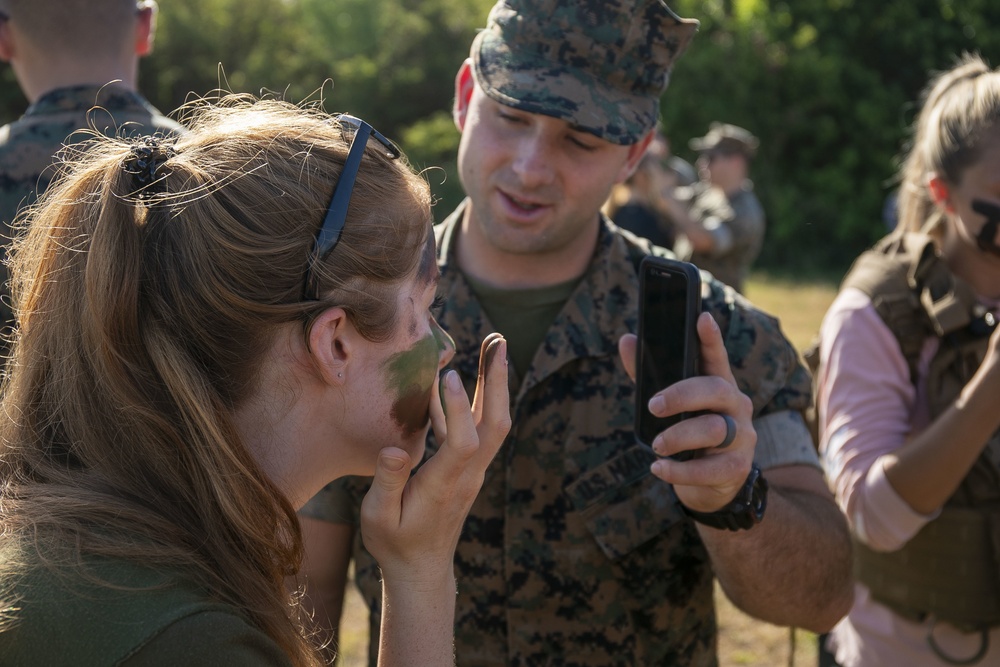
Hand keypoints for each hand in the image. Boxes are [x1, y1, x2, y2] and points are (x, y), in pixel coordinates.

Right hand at [359, 333, 509, 589]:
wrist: (422, 569)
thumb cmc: (395, 543)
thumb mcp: (378, 518)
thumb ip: (387, 483)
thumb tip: (395, 449)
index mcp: (443, 486)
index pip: (462, 443)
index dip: (457, 409)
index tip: (448, 376)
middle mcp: (467, 474)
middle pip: (495, 424)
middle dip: (498, 382)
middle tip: (500, 343)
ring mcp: (472, 471)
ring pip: (492, 423)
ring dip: (494, 385)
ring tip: (494, 346)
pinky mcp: (468, 468)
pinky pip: (477, 429)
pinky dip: (471, 401)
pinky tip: (455, 381)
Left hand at [619, 312, 755, 512]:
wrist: (713, 485)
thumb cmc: (690, 435)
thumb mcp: (672, 406)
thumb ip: (648, 376)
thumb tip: (626, 340)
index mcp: (720, 386)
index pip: (716, 358)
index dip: (710, 339)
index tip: (701, 318)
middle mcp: (736, 406)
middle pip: (716, 390)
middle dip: (682, 395)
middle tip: (653, 406)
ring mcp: (741, 437)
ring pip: (714, 429)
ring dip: (679, 436)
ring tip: (656, 445)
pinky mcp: (736, 467)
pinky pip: (709, 468)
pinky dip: (680, 471)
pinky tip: (659, 468)